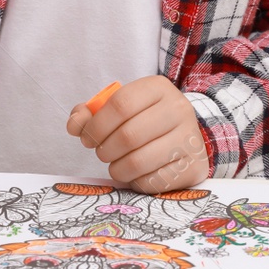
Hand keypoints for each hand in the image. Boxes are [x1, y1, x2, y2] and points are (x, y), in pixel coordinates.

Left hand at [66, 75, 209, 192]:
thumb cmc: (146, 120)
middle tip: (101, 152)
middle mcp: (178, 109)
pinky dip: (136, 181)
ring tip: (116, 164)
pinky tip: (136, 173)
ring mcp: (189, 138)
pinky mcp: (194, 166)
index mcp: (158, 88)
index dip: (96, 125)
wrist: (187, 136)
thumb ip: (92, 113)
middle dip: (104, 149)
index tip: (86, 137)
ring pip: (138, 161)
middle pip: (128, 135)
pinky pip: (152, 181)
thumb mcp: (122, 107)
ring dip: (117, 168)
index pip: (120, 104)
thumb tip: (74, 125)